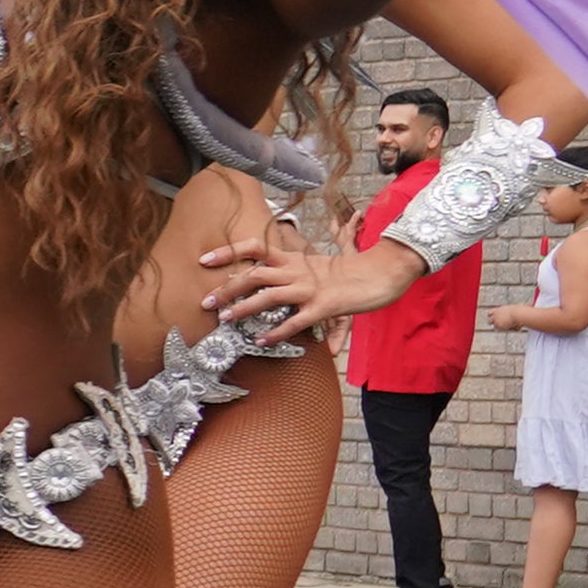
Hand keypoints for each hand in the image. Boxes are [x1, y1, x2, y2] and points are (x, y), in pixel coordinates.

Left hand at [197, 227, 401, 339]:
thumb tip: (292, 252)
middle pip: (253, 274)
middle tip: (205, 302)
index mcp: (293, 257)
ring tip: (225, 320)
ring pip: (269, 296)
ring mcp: (310, 288)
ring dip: (244, 308)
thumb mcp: (319, 262)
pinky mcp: (324, 306)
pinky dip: (276, 332)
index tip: (203, 259)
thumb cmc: (349, 270)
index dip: (228, 252)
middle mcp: (297, 270)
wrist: (384, 272)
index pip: (254, 247)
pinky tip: (261, 340)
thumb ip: (298, 262)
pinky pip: (295, 321)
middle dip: (226, 287)